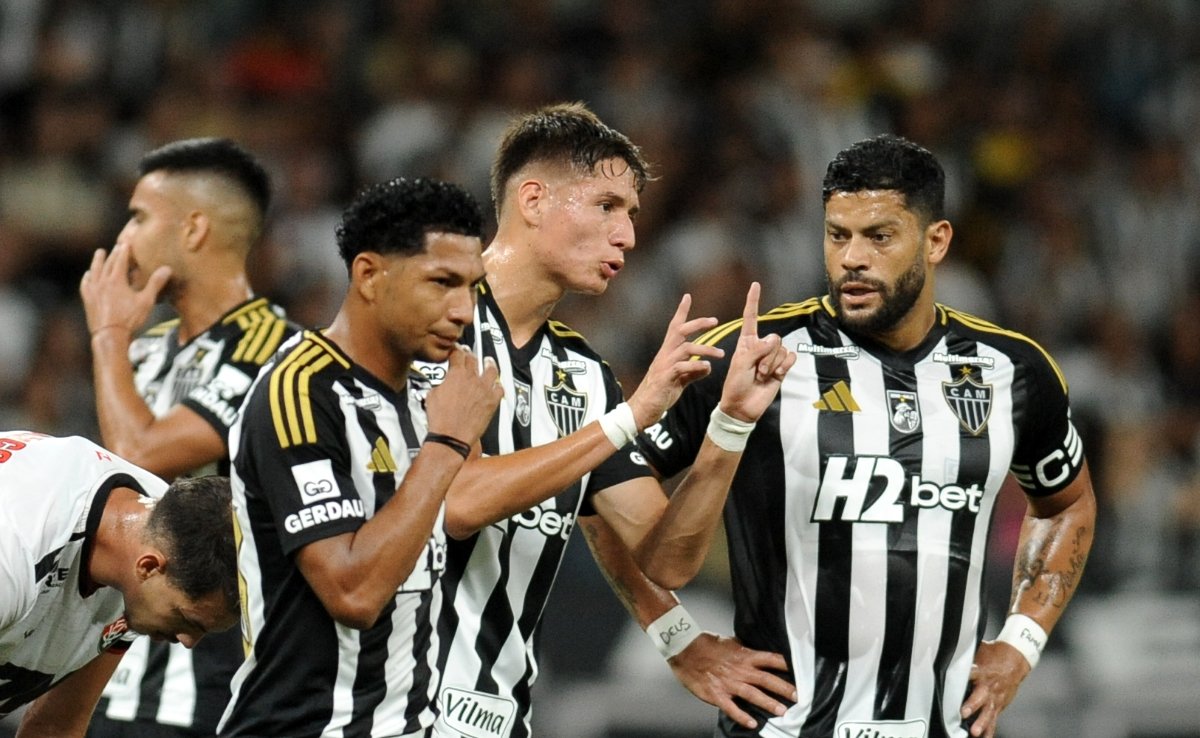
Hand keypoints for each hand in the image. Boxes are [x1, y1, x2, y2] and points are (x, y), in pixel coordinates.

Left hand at [79, 243, 170, 338]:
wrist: (109, 335)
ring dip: (97, 261)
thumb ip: (155, 284)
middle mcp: (102, 282)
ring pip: (94, 271)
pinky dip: (87, 278)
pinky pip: (85, 285)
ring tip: (99, 253)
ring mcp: (93, 290)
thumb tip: (167, 269)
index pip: (120, 260)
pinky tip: (88, 275)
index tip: (126, 243)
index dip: (124, 251)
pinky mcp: (88, 300)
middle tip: (116, 246)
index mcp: (116, 280)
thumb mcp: (146, 301)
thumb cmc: (129, 318)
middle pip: (108, 264)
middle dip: (113, 254)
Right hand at [424, 345, 502, 445]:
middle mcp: (472, 379)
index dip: (455, 350)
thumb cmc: (440, 419)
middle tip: (468, 352)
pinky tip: (496, 385)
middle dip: (469, 354)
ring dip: (489, 364)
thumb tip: (444, 382)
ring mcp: (484, 389)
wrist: (451, 436)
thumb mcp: (432, 395)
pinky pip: (500, 389)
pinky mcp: (492, 402)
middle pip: (473, 359)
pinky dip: (498, 386)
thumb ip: (441, 383)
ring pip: (491, 370)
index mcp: (456, 374)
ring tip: (488, 361)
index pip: (457, 354)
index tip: (455, 350)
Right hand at [627, 294, 722, 427]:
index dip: (681, 312)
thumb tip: (707, 366)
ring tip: (721, 354)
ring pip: (685, 348)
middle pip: (680, 331)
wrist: (642, 409)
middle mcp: (665, 355)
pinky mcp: (665, 378)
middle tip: (715, 320)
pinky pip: (682, 367)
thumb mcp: (679, 381)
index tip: (687, 297)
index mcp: (667, 353)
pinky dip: (696, 366)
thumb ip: (692, 372)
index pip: (674, 328)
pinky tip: (707, 368)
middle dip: (698, 323)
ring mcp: (664, 365)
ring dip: (705, 349)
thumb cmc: (660, 394)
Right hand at [668, 632, 795, 729]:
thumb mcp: (730, 642)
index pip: (771, 659)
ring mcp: (729, 683)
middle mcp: (740, 670)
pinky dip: (742, 716)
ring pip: (753, 694)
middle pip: (766, 679)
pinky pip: (732, 708)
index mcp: (744, 655)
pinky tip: (752, 724)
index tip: (800, 671)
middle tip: (798, 697)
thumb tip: (756, 650)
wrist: (684, 649)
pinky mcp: (716, 694)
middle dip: (784, 688)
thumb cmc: (706, 644)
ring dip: (768, 703)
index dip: (786, 665)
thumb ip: (744, 648)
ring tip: (782, 711)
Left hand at [717, 282, 795, 421]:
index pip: (751, 317)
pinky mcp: (782, 368)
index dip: (753, 301)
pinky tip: (775, 376)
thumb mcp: (740, 365)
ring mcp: (771, 358)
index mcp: (746, 342)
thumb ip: (756, 350)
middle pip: (774, 338)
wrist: (743, 407)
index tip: (755, 285)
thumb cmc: (735, 385)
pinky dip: (784, 367)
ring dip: (773, 364)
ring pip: (782, 349)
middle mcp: (760, 347)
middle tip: (756, 371)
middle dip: (767, 356)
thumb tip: (774, 340)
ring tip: (762, 376)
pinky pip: (790, 358)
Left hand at [959, 639, 1030, 736]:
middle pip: (979, 696)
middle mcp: (987, 686)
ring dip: (980, 722)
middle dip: (971, 705)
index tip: (951, 683)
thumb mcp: (979, 650)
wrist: (1016, 659)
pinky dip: (989, 730)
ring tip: (974, 732)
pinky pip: (994, 719)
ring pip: (987, 712)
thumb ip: (965, 655)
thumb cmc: (994, 654)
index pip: (970, 673)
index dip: (962, 678)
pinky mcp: (999, 705)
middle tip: (964, 713)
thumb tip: (948, 650)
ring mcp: (994, 697)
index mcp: (980, 670)